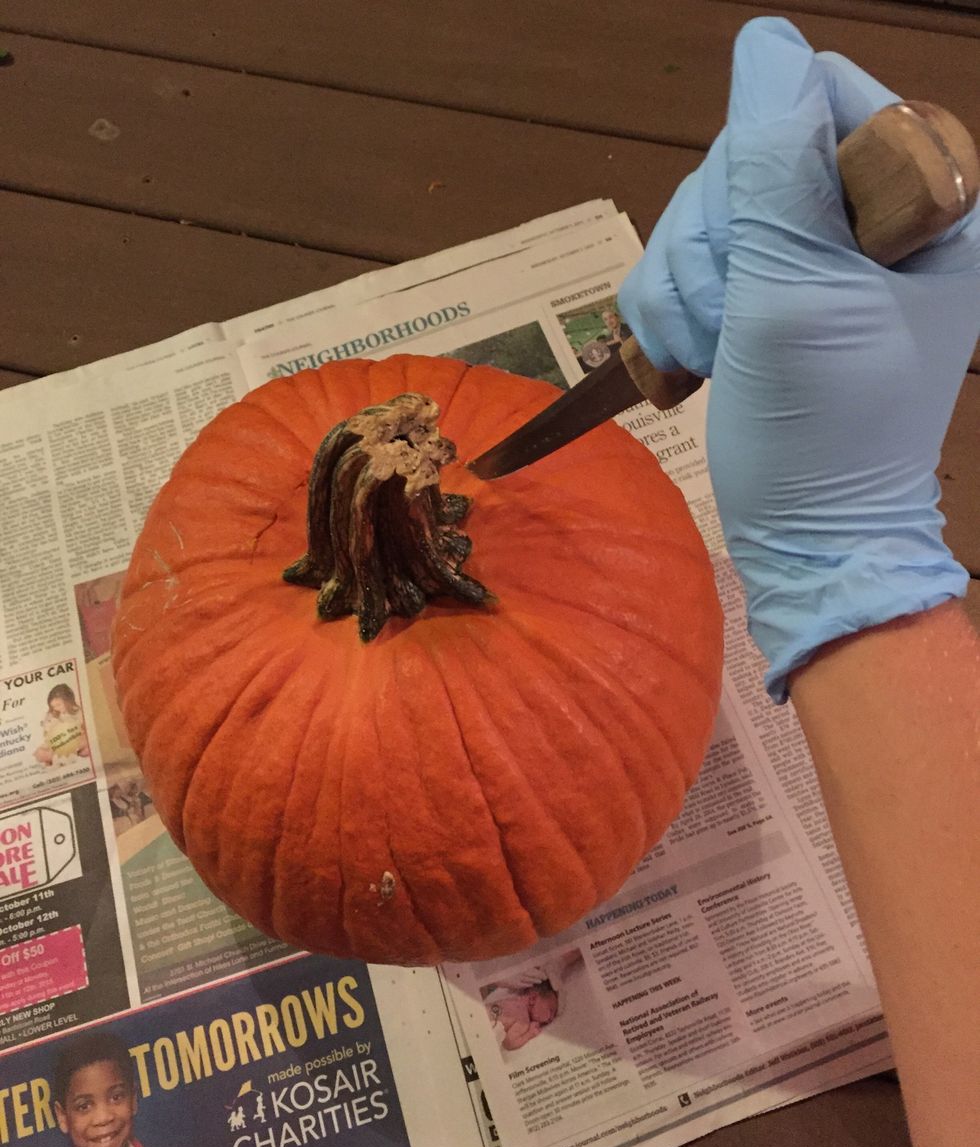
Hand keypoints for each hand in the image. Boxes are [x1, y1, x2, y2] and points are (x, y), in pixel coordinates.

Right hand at [618, 17, 979, 700]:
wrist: (806, 536)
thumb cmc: (821, 432)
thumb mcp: (799, 294)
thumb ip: (778, 166)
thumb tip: (763, 43)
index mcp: (919, 203)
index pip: (823, 101)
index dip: (762, 163)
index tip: (758, 252)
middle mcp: (866, 219)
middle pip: (748, 156)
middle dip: (714, 242)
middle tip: (732, 318)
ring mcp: (807, 262)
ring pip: (702, 212)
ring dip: (683, 286)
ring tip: (710, 351)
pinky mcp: (756, 300)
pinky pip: (679, 262)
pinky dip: (668, 311)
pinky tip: (692, 358)